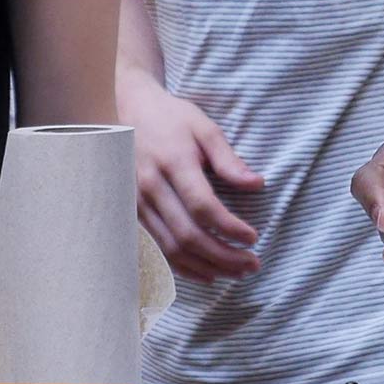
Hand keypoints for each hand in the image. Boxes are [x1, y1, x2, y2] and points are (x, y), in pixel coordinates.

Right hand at [120, 71, 264, 281]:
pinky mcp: (133, 213)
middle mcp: (151, 187)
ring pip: (172, 248)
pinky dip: (183, 267)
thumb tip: (257, 185)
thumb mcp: (204, 127)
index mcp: (172, 162)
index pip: (202, 207)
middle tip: (252, 264)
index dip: (229, 228)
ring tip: (236, 272)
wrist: (126, 110)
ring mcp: (137, 203)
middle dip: (223, 256)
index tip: (253, 238)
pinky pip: (158, 248)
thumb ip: (229, 159)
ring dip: (207, 266)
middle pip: (187, 234)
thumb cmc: (170, 118)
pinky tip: (208, 273)